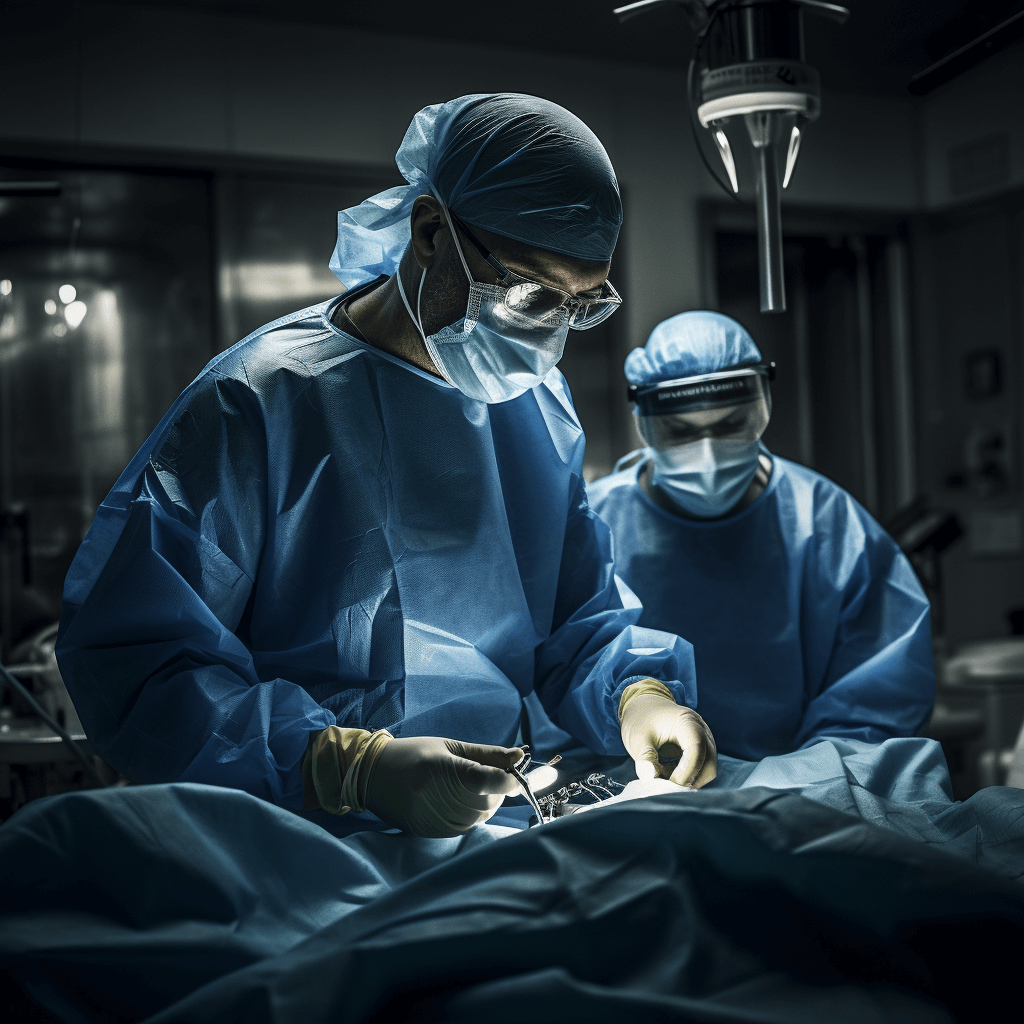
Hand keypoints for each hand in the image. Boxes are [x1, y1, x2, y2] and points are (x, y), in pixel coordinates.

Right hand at [364, 736, 522, 837]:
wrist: (374, 776)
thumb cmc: (415, 754)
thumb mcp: (450, 746)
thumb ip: (487, 755)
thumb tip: (520, 757)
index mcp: (443, 769)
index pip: (489, 780)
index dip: (508, 778)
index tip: (515, 772)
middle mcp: (438, 798)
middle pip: (488, 801)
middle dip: (497, 789)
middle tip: (485, 774)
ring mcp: (434, 819)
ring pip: (480, 816)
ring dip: (485, 802)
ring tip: (466, 786)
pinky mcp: (432, 833)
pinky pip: (466, 827)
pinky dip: (471, 814)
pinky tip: (457, 800)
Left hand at [619, 682, 716, 788]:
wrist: (645, 709)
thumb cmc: (642, 720)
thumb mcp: (637, 738)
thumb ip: (645, 758)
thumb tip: (650, 778)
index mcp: (686, 722)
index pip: (696, 749)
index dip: (686, 771)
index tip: (670, 783)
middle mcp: (702, 730)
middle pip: (708, 763)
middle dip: (689, 780)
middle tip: (666, 787)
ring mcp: (704, 740)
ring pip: (707, 769)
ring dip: (688, 779)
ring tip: (663, 776)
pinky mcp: (702, 750)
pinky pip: (701, 768)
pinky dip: (687, 776)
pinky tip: (667, 772)